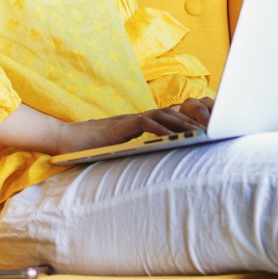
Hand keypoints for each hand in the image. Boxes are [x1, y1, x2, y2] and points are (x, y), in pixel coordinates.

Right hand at [0, 99, 214, 156]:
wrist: (66, 140)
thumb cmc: (91, 147)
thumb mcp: (119, 149)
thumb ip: (134, 150)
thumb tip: (151, 164)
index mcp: (139, 124)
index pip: (168, 119)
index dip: (187, 123)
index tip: (205, 131)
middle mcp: (137, 119)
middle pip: (171, 114)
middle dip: (192, 121)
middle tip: (212, 130)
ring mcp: (129, 120)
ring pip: (163, 116)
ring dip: (182, 125)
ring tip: (199, 133)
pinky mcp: (121, 125)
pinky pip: (145, 123)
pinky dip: (160, 129)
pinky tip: (172, 137)